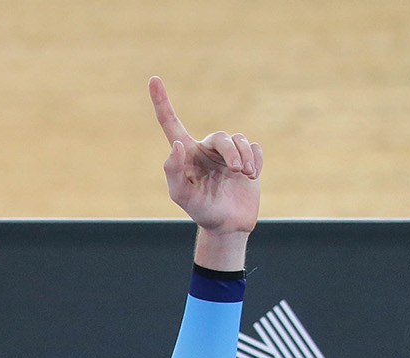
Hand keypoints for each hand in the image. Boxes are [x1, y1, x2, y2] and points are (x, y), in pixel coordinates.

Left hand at [150, 76, 260, 252]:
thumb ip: (174, 171)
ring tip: (245, 175)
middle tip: (237, 171)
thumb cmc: (201, 211)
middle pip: (221, 137)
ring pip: (239, 140)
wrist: (228, 225)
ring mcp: (227, 153)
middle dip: (231, 152)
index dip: (162, 102)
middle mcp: (205, 150)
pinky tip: (252, 176)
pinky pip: (255, 147)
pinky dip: (256, 160)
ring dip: (244, 157)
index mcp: (186, 155)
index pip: (171, 123)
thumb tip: (176, 144)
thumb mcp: (182, 196)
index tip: (153, 79)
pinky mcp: (248, 157)